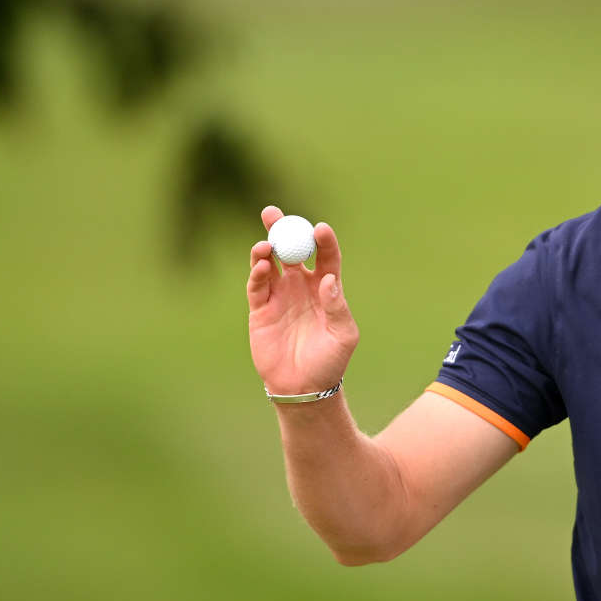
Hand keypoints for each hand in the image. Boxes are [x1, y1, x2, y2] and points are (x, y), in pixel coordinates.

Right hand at [246, 205, 358, 396]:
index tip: (320, 229)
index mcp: (326, 288)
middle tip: (272, 213)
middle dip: (282, 229)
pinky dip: (257, 273)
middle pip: (291, 250)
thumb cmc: (330, 361)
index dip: (323, 241)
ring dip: (265, 249)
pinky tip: (261, 266)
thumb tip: (327, 280)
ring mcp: (279, 295)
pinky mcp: (260, 309)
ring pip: (269, 263)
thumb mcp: (343, 335)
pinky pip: (257, 285)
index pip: (325, 256)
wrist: (304, 387)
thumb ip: (337, 306)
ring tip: (265, 245)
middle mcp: (301, 286)